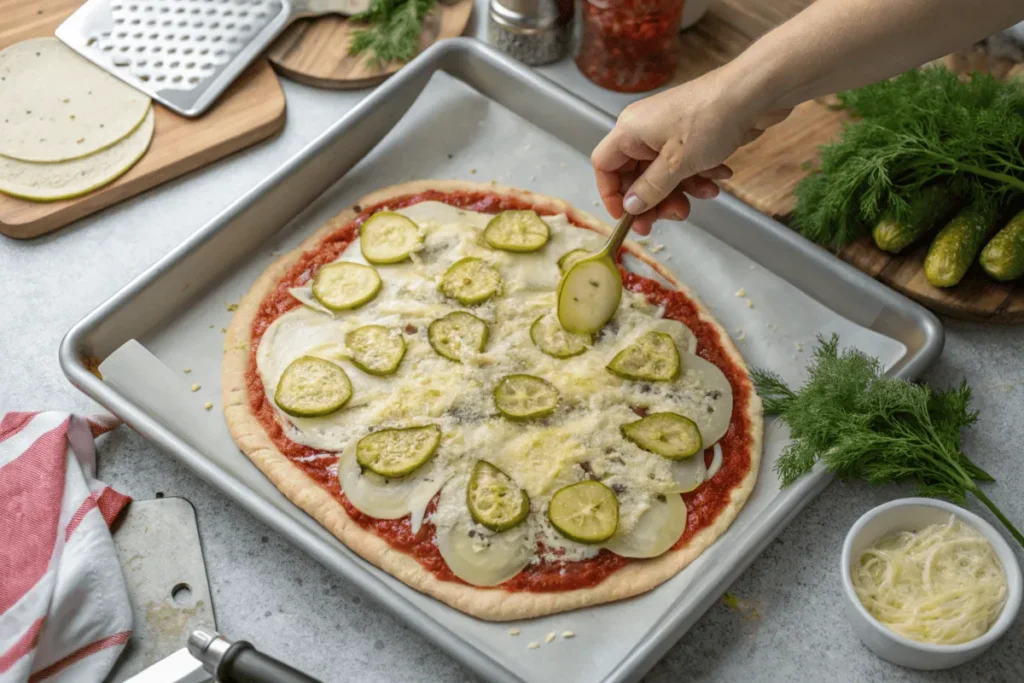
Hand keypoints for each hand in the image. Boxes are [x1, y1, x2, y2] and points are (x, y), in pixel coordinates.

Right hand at [592, 67, 791, 234]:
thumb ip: (650, 189)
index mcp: (629, 131)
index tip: (629, 218)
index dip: (612, 195)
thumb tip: (630, 207)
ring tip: (705, 194)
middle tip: (673, 216)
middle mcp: (644, 129)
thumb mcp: (676, 165)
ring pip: (663, 173)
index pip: (604, 166)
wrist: (754, 93)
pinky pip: (685, 164)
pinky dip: (699, 175)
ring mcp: (668, 131)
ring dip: (682, 190)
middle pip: (635, 174)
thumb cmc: (710, 120)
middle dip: (655, 199)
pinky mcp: (691, 133)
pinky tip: (720, 176)